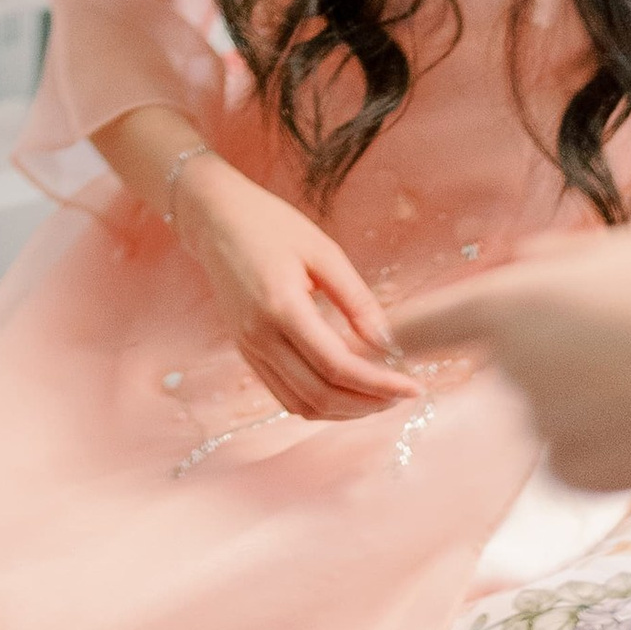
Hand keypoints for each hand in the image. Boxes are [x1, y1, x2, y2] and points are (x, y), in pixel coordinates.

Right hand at [171, 155, 417, 419]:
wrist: (214, 218)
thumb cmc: (271, 224)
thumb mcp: (323, 250)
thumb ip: (356, 300)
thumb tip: (388, 344)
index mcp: (280, 307)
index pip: (337, 366)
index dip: (380, 384)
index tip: (416, 386)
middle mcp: (260, 337)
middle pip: (320, 396)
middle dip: (368, 404)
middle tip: (402, 393)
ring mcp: (249, 349)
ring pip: (302, 405)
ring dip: (345, 411)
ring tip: (379, 396)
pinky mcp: (246, 352)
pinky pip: (286, 395)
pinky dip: (320, 404)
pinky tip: (345, 390)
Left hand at [397, 235, 630, 494]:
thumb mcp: (614, 250)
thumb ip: (549, 255)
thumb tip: (515, 263)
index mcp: (507, 306)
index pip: (425, 322)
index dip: (403, 330)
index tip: (383, 339)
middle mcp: (508, 368)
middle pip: (507, 362)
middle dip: (545, 354)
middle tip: (616, 342)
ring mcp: (535, 426)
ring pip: (545, 406)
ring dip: (580, 396)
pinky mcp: (566, 470)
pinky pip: (571, 450)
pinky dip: (599, 439)